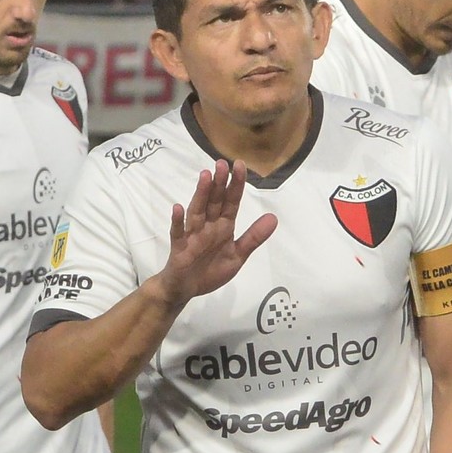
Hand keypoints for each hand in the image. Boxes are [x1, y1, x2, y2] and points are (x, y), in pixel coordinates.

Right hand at [151, 160, 275, 309]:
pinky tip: (178, 208)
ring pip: (197, 211)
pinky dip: (177, 221)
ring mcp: (192, 234)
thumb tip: (274, 218)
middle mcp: (208, 226)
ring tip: (205, 176)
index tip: (240, 165)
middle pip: (214, 201)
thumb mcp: (237, 256)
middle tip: (222, 163)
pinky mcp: (179, 247)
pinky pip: (178, 232)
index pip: (231, 202)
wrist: (186, 289)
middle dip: (219, 183)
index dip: (236, 185)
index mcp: (224, 227)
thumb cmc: (210, 270)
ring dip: (201, 194)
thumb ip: (253, 238)